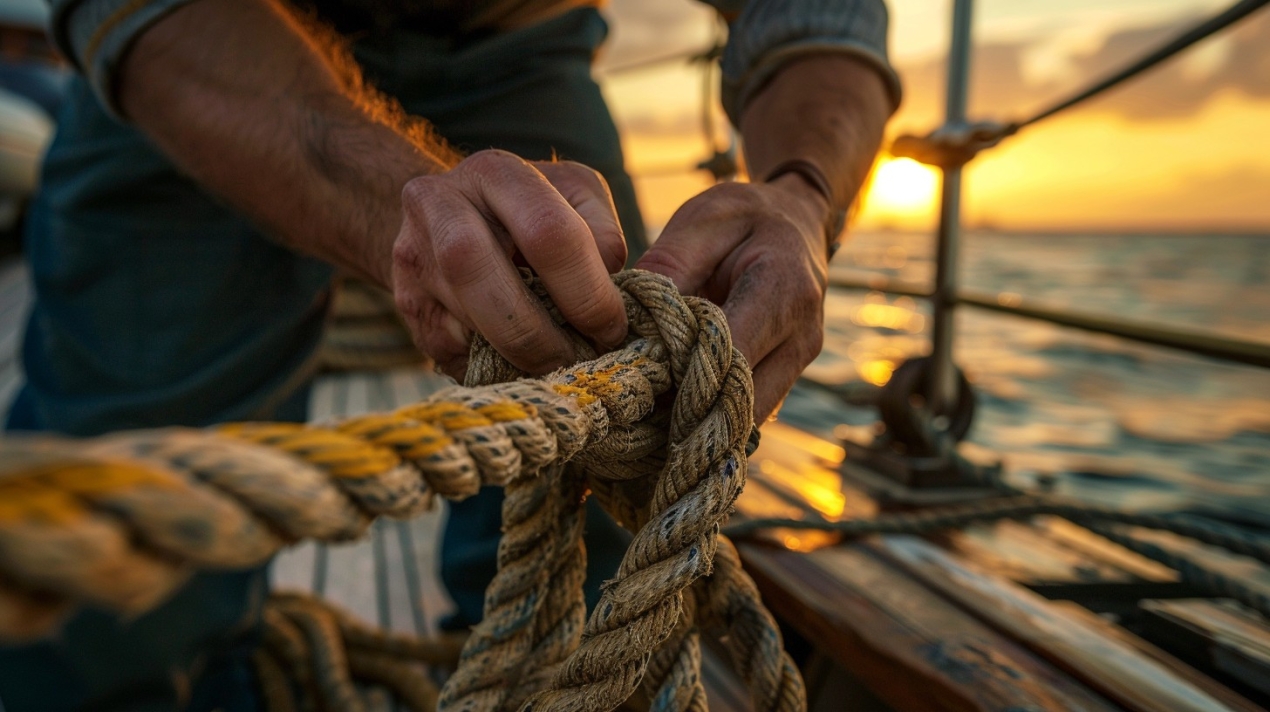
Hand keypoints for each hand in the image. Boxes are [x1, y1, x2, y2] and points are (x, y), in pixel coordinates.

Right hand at [391, 150, 627, 380]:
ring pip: (466, 325)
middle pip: (487, 281)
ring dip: (519, 356)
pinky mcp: (407, 303)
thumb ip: (603, 233)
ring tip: (555, 363)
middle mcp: (440, 204)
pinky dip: (492, 364)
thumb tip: (607, 284)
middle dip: (543, 336)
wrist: (451, 216)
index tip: (610, 327)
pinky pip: (450, 351)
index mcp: (496, 172)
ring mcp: (413, 255)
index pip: (548, 234)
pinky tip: (517, 360)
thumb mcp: (576, 197)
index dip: (587, 292)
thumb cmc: (532, 209)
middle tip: (579, 360)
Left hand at [636, 175, 830, 419]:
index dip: (679, 379)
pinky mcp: (788, 376)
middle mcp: (801, 335)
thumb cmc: (744, 216)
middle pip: (740, 403)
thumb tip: (627, 322)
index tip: (631, 383)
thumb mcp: (701, 220)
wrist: (798, 221)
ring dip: (697, 423)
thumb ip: (667, 267)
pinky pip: (747, 412)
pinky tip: (671, 406)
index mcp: (783, 289)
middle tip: (630, 411)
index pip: (730, 356)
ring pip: (745, 420)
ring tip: (646, 412)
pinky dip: (711, 417)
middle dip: (684, 414)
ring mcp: (799, 362)